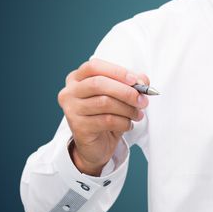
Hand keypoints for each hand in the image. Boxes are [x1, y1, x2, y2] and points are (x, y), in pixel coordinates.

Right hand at [57, 58, 149, 175]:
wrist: (97, 145)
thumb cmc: (107, 116)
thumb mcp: (119, 97)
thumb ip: (130, 85)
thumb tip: (143, 80)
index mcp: (77, 78)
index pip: (94, 66)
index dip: (116, 71)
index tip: (136, 80)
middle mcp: (70, 92)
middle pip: (99, 84)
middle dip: (125, 92)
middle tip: (142, 100)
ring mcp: (71, 109)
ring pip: (104, 103)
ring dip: (127, 109)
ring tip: (138, 115)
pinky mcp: (78, 127)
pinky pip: (106, 121)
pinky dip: (123, 122)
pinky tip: (128, 125)